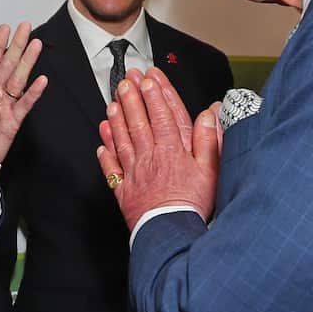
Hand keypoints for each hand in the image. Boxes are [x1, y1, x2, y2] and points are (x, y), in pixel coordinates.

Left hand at [0, 22, 47, 177]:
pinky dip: (33, 93)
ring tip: (34, 43)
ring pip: (17, 79)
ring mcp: (5, 107)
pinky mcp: (12, 123)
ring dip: (27, 61)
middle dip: (12, 45)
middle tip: (21, 25)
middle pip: (4, 65)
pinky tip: (42, 80)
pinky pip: (24, 106)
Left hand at [97, 67, 220, 230]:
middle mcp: (150, 157)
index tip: (150, 79)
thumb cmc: (192, 203)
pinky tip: (101, 140)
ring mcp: (135, 172)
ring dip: (117, 119)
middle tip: (127, 80)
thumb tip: (209, 113)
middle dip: (133, 98)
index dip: (156, 95)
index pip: (163, 115)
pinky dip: (105, 153)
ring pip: (123, 139)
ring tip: (113, 102)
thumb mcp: (211, 170)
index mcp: (172, 150)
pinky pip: (112, 167)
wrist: (170, 232)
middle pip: (140, 122)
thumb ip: (209, 139)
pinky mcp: (124, 189)